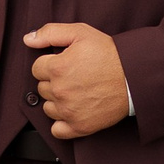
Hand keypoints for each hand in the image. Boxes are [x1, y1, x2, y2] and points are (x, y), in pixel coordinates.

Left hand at [25, 23, 130, 140]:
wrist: (135, 77)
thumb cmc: (110, 54)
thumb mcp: (81, 32)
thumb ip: (50, 33)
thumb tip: (28, 39)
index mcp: (57, 68)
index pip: (36, 69)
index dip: (50, 64)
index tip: (64, 64)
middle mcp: (60, 91)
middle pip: (42, 88)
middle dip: (54, 82)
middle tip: (74, 76)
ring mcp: (69, 111)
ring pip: (48, 108)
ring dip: (57, 101)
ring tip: (76, 92)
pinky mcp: (80, 126)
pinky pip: (57, 130)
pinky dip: (62, 123)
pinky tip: (72, 111)